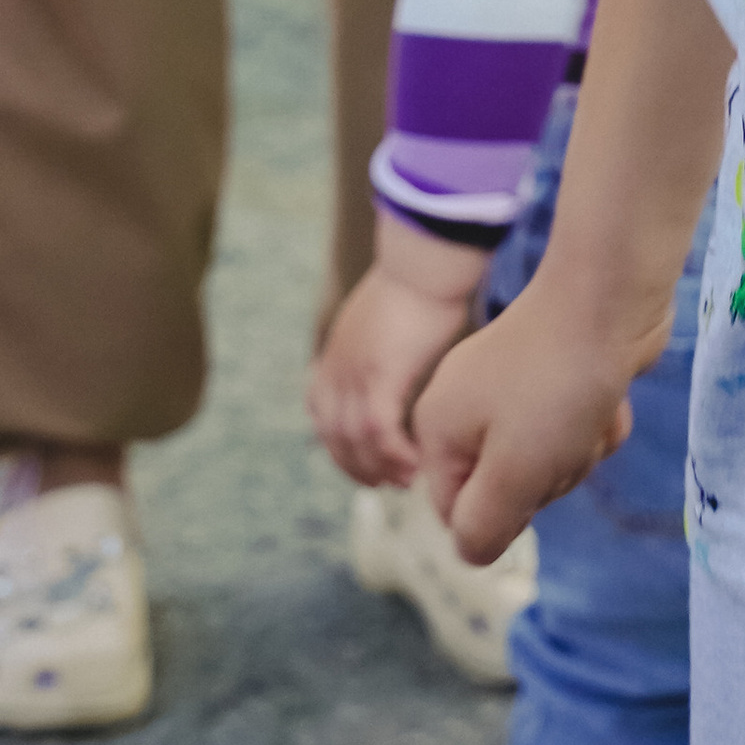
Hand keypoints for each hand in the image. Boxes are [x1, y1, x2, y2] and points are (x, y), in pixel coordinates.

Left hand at [308, 231, 482, 487]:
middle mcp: (336, 369)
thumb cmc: (419, 284)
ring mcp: (354, 374)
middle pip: (332, 437)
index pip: (321, 416)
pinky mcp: (380, 376)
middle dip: (358, 467)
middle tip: (387, 483)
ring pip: (355, 442)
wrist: (424, 261)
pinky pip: (380, 432)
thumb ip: (380, 347)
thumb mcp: (384, 321)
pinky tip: (416, 463)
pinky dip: (395, 455)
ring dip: (378, 468)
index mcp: (334, 356)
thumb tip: (396, 361)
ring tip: (406, 480)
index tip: (363, 462)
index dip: (339, 447)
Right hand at [415, 254, 646, 566]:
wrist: (611, 295)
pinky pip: (573, 426)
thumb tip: (472, 552)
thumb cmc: (556, 388)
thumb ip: (483, 527)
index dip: (501, 514)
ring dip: (580, 451)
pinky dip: (596, 421)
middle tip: (565, 441)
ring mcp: (512, 386)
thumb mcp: (512, 474)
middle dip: (548, 479)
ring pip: (548, 462)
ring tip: (590, 412)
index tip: (530, 480)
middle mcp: (467, 405)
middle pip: (506, 489)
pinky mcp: (556, 373)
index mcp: (438, 426)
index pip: (457, 513)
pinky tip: (609, 399)